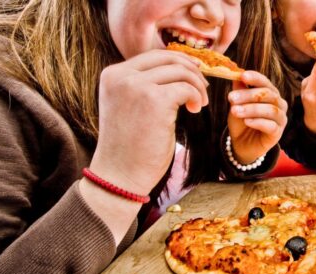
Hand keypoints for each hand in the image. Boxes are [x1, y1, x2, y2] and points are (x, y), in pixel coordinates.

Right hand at [91, 49, 208, 194]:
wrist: (119, 175)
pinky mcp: (155, 100)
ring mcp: (137, 86)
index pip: (152, 55)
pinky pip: (186, 88)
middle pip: (167, 58)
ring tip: (199, 103)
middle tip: (203, 86)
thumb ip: (142, 85)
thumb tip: (175, 69)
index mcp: (112, 75)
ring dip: (196, 86)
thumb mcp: (128, 106)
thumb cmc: (129, 146)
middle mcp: (121, 76)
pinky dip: (196, 97)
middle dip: (191, 69)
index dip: (177, 61)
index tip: (193, 72)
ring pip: (180, 71)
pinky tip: (194, 110)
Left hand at [228, 71, 287, 163]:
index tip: (243, 76)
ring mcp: (280, 119)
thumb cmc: (241, 121)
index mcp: (271, 93)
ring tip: (235, 111)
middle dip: (248, 95)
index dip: (255, 78)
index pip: (265, 82)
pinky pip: (270, 126)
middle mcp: (279, 104)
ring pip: (270, 110)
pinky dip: (258, 122)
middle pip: (268, 95)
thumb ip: (238, 90)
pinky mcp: (277, 133)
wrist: (241, 144)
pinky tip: (247, 121)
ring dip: (251, 109)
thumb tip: (235, 73)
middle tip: (231, 98)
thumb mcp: (237, 104)